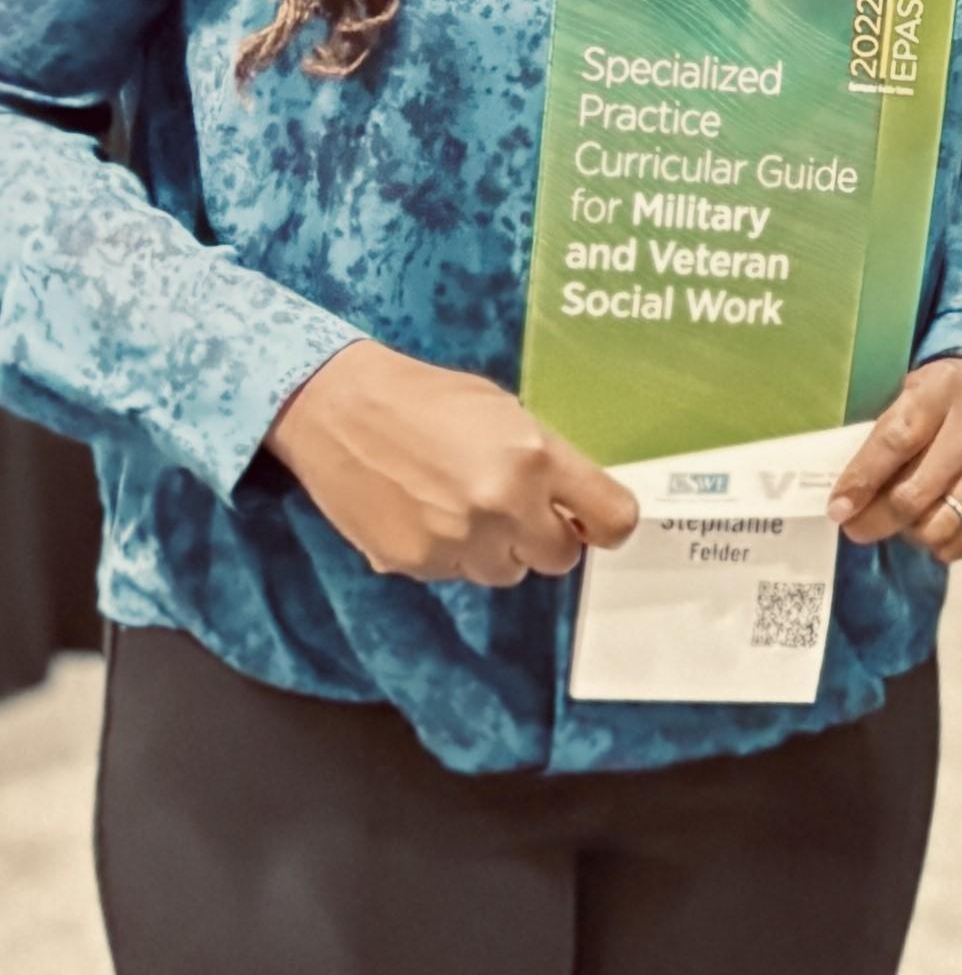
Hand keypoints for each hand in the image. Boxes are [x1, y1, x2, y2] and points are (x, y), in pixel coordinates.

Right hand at [267, 339, 637, 584]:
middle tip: (519, 509)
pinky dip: (451, 554)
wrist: (337, 407)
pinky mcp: (414, 563)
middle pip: (560, 558)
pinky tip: (426, 514)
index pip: (612, 518)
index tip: (595, 522)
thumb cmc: (427, 399)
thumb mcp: (508, 413)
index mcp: (535, 459)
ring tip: (464, 507)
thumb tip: (579, 505)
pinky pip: (456, 574)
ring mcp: (456, 541)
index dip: (608, 525)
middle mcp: (502, 506)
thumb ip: (550, 462)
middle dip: (546, 537)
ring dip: (498, 550)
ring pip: (508, 573)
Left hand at [828, 357, 961, 560]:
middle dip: (877, 519)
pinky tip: (931, 529)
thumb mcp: (907, 395)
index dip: (862, 481)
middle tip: (856, 529)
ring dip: (911, 534)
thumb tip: (846, 499)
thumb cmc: (940, 399)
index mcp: (945, 389)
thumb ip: (880, 439)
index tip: (837, 509)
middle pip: (918, 492)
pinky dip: (944, 543)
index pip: (896, 442)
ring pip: (945, 525)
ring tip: (899, 526)